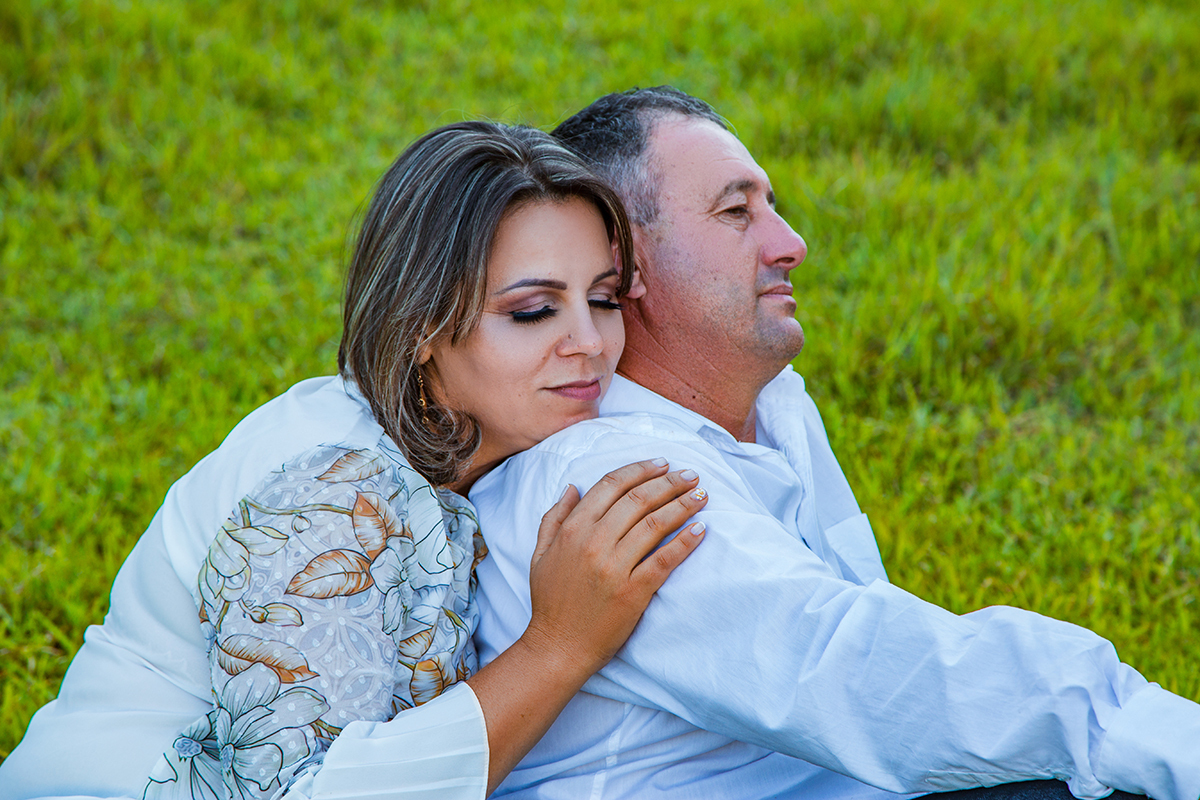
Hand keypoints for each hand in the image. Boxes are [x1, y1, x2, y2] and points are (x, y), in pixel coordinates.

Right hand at [520, 458, 708, 679]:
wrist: (558, 648)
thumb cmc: (550, 602)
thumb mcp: (540, 554)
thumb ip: (554, 517)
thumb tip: (572, 486)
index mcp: (573, 529)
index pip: (612, 485)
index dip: (640, 470)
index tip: (662, 464)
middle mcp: (594, 542)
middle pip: (639, 499)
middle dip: (669, 482)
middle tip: (691, 475)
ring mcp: (614, 567)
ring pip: (655, 524)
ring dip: (683, 504)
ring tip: (701, 495)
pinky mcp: (633, 592)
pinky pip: (665, 560)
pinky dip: (685, 542)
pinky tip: (700, 529)